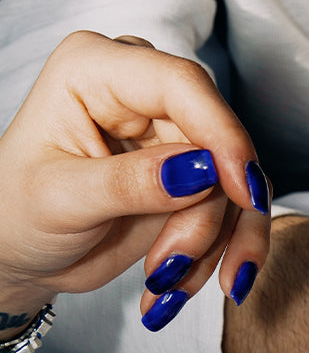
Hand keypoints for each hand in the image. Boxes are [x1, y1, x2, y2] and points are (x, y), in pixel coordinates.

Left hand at [0, 31, 269, 333]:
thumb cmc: (16, 214)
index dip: (221, 133)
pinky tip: (180, 285)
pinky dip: (221, 247)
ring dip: (212, 239)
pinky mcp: (198, 165)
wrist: (20, 253)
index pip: (181, 84)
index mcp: (98, 67)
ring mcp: (175, 126)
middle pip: (216, 138)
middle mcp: (146, 88)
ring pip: (234, 177)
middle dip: (208, 209)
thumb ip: (128, 183)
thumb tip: (201, 170)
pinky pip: (235, 202)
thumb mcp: (59, 201)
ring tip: (164, 284)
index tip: (242, 190)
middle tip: (172, 266)